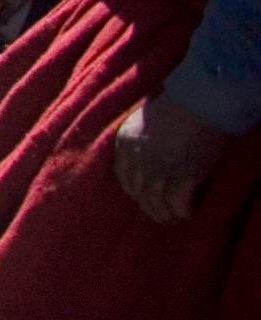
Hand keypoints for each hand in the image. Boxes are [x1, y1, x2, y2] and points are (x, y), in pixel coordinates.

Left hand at [114, 97, 231, 222]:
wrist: (196, 102)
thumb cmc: (176, 107)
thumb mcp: (144, 120)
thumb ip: (141, 139)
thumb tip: (149, 155)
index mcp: (124, 144)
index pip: (123, 176)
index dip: (133, 190)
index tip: (142, 198)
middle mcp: (137, 160)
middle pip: (139, 192)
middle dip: (149, 206)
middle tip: (160, 215)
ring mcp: (159, 170)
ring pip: (156, 201)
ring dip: (165, 212)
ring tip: (174, 217)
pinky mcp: (182, 175)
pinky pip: (177, 202)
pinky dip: (181, 210)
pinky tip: (187, 212)